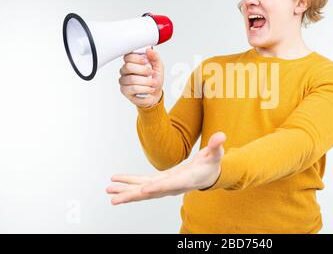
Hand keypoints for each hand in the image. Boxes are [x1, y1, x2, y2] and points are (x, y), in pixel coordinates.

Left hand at [106, 132, 225, 204]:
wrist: (209, 176)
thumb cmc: (212, 165)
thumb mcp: (215, 154)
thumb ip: (216, 146)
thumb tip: (221, 136)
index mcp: (185, 180)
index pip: (170, 185)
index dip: (157, 188)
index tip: (143, 191)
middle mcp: (171, 186)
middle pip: (150, 192)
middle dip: (132, 195)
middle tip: (115, 199)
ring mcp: (164, 185)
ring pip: (142, 190)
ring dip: (126, 191)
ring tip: (109, 191)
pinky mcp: (160, 182)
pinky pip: (142, 184)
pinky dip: (129, 183)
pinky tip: (116, 183)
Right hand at [119, 47, 163, 107]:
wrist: (155, 94)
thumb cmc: (154, 80)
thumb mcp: (158, 67)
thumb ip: (155, 57)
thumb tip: (149, 50)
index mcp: (132, 62)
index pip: (128, 56)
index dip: (137, 58)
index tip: (146, 61)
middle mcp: (125, 71)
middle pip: (128, 67)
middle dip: (143, 70)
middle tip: (151, 73)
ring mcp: (124, 80)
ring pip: (131, 79)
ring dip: (146, 81)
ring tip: (153, 83)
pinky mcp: (124, 90)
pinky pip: (133, 88)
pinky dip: (144, 89)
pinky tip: (150, 89)